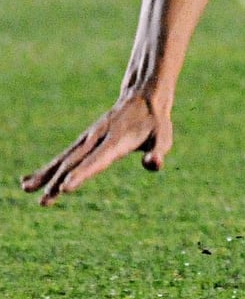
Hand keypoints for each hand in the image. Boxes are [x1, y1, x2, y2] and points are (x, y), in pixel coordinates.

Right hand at [22, 90, 171, 204]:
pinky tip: (31, 179)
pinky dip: (48, 167)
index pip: (97, 160)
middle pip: (75, 162)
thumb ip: (159, 151)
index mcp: (116, 140)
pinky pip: (64, 155)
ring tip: (26, 189)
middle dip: (58, 181)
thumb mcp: (164, 135)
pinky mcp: (84, 140)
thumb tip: (153, 164)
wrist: (143, 97)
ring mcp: (88, 138)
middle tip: (43, 201)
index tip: (65, 188)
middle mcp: (97, 139)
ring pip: (65, 158)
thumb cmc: (155, 122)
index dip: (82, 174)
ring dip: (46, 174)